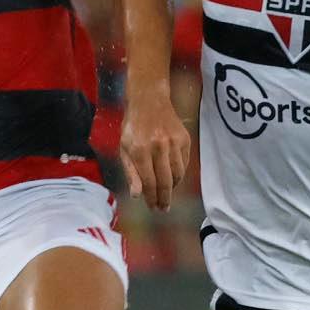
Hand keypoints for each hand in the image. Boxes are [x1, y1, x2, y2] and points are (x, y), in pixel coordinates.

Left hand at [120, 85, 191, 210]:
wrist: (149, 100)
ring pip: (178, 174)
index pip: (149, 183)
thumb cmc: (133, 127)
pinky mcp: (184, 139)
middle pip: (166, 182)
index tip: (154, 208)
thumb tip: (137, 196)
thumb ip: (131, 173)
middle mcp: (158, 147)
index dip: (152, 199)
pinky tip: (173, 177)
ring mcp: (173, 142)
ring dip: (173, 188)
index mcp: (140, 150)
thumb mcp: (124, 149)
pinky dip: (179, 173)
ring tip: (167, 194)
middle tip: (163, 209)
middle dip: (164, 199)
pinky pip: (184, 163)